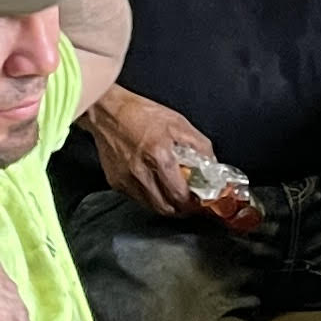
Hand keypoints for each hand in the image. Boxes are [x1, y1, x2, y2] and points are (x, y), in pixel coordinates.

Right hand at [82, 87, 209, 214]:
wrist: (108, 112)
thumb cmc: (142, 114)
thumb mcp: (179, 124)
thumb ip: (200, 147)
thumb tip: (212, 166)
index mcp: (158, 156)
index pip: (179, 195)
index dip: (193, 203)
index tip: (201, 202)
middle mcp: (140, 172)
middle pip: (167, 207)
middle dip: (182, 209)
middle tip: (191, 203)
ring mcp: (126, 180)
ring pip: (152, 207)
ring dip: (167, 205)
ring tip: (175, 196)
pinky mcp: (116, 183)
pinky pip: (139, 199)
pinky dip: (151, 198)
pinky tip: (158, 187)